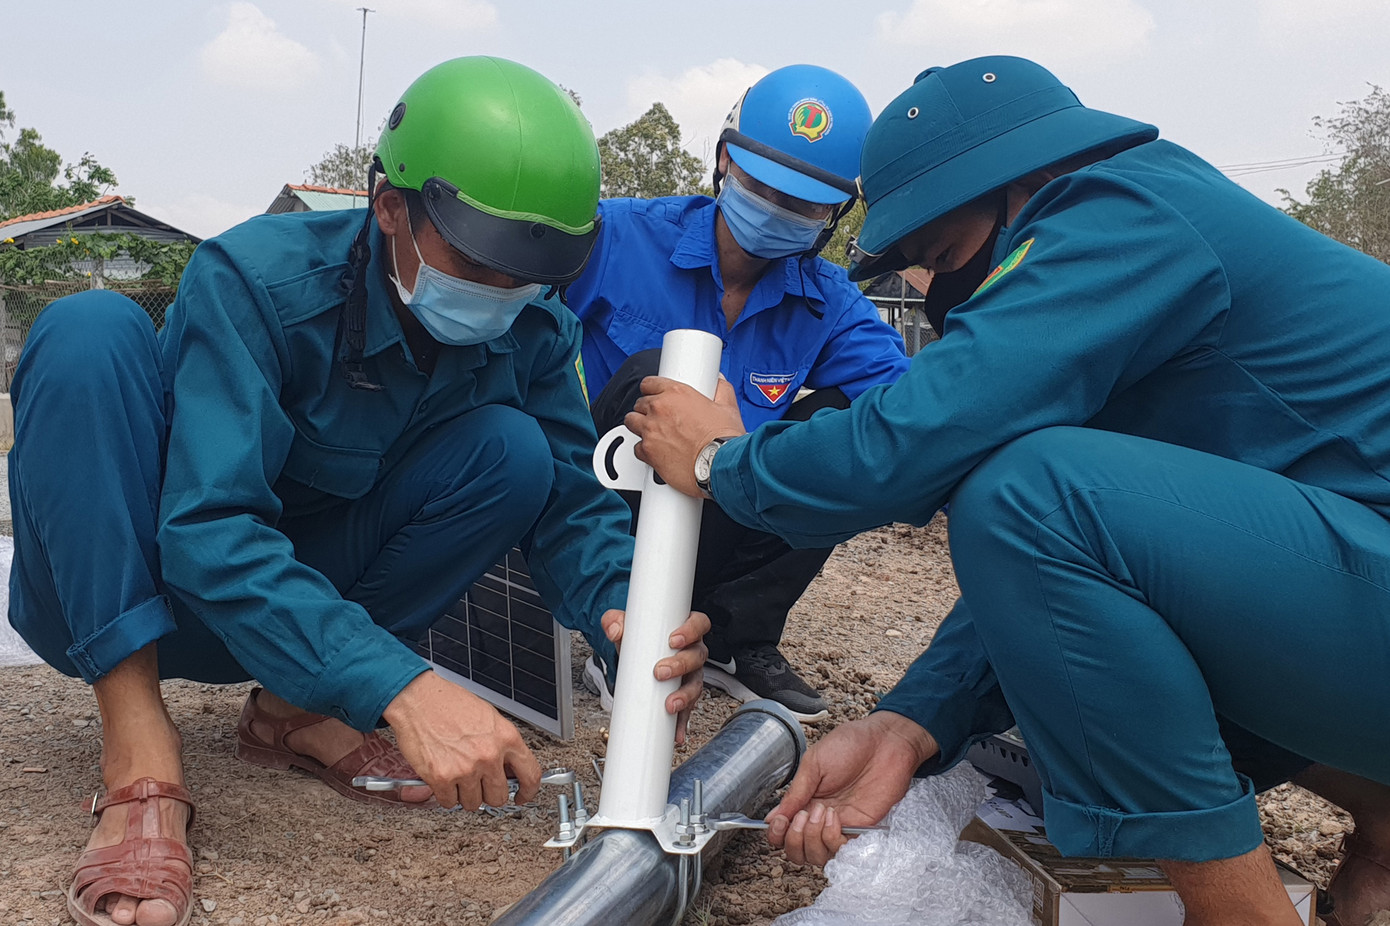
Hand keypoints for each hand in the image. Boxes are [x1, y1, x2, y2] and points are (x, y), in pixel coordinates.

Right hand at [383, 671, 542, 809]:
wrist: (418, 698)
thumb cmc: (449, 703)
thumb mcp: (489, 718)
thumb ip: (502, 745)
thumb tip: (510, 768)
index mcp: (506, 738)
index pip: (530, 775)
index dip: (528, 791)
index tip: (522, 796)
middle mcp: (489, 755)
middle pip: (499, 797)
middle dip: (489, 793)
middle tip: (479, 783)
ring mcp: (466, 769)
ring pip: (474, 803)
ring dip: (465, 794)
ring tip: (457, 774)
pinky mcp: (442, 778)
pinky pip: (449, 802)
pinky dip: (445, 795)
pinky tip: (444, 778)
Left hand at [602, 608, 711, 744]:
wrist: (634, 656)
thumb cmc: (640, 638)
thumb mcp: (626, 626)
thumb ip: (615, 621)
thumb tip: (613, 630)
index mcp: (686, 630)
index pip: (699, 624)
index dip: (691, 631)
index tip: (673, 640)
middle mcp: (693, 652)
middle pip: (697, 656)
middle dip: (681, 665)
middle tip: (659, 672)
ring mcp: (691, 675)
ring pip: (696, 685)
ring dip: (684, 696)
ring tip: (669, 705)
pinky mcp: (684, 696)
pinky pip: (687, 709)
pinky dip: (681, 722)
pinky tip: (675, 733)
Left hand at [626, 374, 744, 496]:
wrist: (720, 466)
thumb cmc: (724, 439)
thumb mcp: (727, 407)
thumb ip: (720, 390)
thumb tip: (718, 382)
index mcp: (676, 393)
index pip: (649, 383)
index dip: (652, 389)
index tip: (656, 395)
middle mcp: (659, 409)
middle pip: (640, 403)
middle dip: (647, 410)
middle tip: (659, 418)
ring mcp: (650, 431)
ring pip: (631, 422)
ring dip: (639, 426)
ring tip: (652, 433)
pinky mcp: (647, 452)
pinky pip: (636, 448)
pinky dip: (644, 450)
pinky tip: (656, 452)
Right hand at [767, 711, 939, 865]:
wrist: (885, 742)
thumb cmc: (851, 745)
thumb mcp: (814, 763)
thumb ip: (795, 793)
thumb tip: (773, 817)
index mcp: (805, 800)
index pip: (783, 831)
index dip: (776, 834)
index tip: (778, 822)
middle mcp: (819, 817)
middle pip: (797, 850)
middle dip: (793, 840)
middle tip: (801, 817)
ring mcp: (839, 825)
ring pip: (817, 856)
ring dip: (811, 839)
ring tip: (819, 812)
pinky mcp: (859, 830)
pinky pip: (839, 849)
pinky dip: (831, 838)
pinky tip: (833, 817)